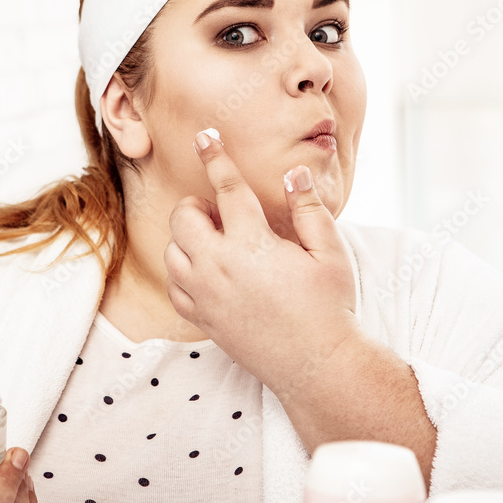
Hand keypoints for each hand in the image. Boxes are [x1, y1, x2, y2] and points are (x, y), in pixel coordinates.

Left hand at [164, 129, 359, 398]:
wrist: (316, 365)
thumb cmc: (328, 307)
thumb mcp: (330, 254)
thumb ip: (309, 209)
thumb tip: (294, 173)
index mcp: (252, 245)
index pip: (226, 189)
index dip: (216, 158)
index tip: (205, 137)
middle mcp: (219, 267)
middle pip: (183, 218)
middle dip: (196, 205)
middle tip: (222, 213)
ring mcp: (206, 295)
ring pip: (172, 252)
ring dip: (187, 238)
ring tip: (217, 242)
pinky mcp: (202, 319)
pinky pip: (175, 285)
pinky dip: (183, 270)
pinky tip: (206, 270)